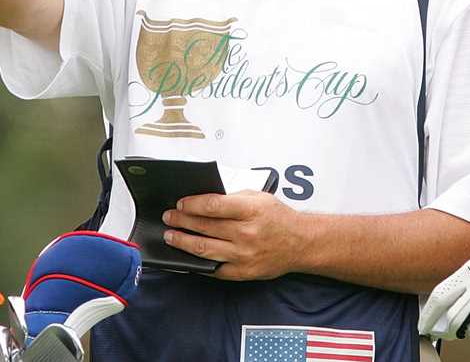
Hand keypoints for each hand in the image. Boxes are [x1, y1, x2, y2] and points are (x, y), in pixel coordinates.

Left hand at [162, 191, 305, 280]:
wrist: (300, 243)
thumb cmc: (279, 218)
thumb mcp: (259, 197)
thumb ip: (233, 198)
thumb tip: (204, 201)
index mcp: (250, 210)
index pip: (213, 205)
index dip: (192, 204)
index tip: (180, 204)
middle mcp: (246, 233)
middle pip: (204, 227)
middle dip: (182, 221)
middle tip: (169, 217)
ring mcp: (243, 255)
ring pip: (204, 248)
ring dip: (183, 241)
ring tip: (171, 236)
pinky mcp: (242, 272)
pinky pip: (214, 268)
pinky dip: (197, 262)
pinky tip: (187, 256)